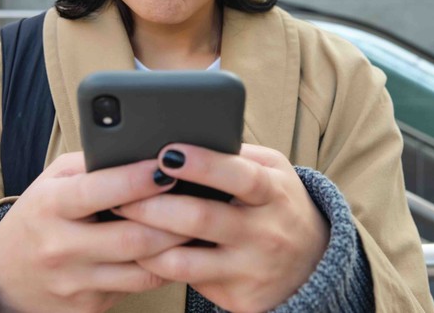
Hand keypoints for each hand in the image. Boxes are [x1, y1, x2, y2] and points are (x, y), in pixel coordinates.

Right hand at [0, 152, 188, 312]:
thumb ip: (92, 165)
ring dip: (176, 247)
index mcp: (49, 206)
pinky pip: (138, 287)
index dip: (136, 179)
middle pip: (131, 238)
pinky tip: (177, 250)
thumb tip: (140, 150)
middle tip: (200, 199)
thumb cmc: (40, 214)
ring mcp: (75, 283)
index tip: (166, 165)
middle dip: (172, 219)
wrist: (5, 275)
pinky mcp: (89, 307)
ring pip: (142, 269)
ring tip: (198, 225)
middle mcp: (60, 248)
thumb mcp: (54, 180)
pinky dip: (162, 267)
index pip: (97, 192)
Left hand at [113, 143, 329, 312]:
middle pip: (200, 218)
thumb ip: (236, 155)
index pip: (239, 175)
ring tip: (120, 221)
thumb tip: (183, 136)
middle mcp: (265, 233)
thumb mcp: (272, 172)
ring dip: (145, 240)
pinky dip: (158, 264)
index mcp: (274, 192)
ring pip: (185, 259)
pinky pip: (187, 281)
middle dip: (152, 205)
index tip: (167, 153)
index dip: (203, 164)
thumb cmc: (278, 204)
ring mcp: (250, 269)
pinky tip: (139, 249)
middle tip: (119, 194)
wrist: (313, 264)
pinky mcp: (238, 298)